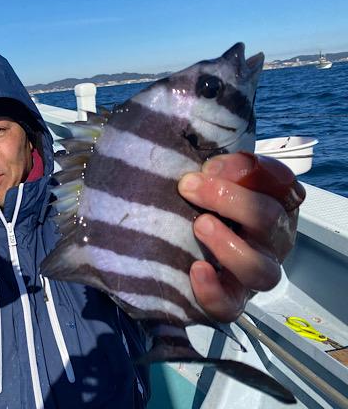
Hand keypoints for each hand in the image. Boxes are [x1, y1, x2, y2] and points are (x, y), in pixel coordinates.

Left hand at [178, 152, 304, 321]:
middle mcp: (272, 240)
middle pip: (269, 218)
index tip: (211, 166)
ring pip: (260, 268)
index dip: (249, 170)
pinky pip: (229, 305)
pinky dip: (213, 290)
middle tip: (190, 188)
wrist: (189, 258)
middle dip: (229, 198)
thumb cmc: (205, 210)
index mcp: (275, 205)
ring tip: (199, 226)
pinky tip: (197, 270)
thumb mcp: (212, 183)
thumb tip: (208, 170)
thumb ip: (217, 172)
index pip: (281, 182)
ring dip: (228, 244)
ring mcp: (254, 273)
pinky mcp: (231, 301)